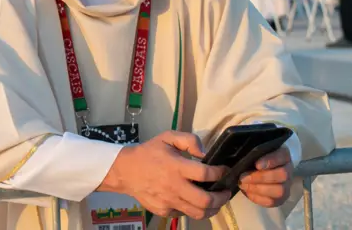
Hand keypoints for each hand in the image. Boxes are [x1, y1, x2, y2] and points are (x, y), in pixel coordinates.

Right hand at [98, 131, 231, 221]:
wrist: (125, 170)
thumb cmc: (148, 153)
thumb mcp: (167, 137)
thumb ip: (188, 140)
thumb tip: (204, 154)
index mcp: (176, 167)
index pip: (206, 174)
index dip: (219, 173)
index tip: (224, 170)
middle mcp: (174, 186)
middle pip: (207, 200)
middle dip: (222, 197)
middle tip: (226, 191)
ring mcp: (169, 201)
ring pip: (199, 213)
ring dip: (213, 208)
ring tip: (217, 201)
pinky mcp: (164, 211)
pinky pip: (184, 214)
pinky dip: (193, 209)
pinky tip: (194, 201)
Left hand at [239, 146, 293, 207]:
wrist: (260, 169)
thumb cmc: (256, 157)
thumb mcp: (254, 150)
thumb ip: (251, 152)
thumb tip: (241, 157)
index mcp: (283, 154)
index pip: (282, 155)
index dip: (271, 161)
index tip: (257, 164)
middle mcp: (288, 170)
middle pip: (282, 175)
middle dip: (261, 177)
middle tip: (243, 177)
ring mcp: (287, 185)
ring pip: (279, 191)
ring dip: (258, 189)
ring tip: (243, 185)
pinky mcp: (281, 198)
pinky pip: (272, 202)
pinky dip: (258, 198)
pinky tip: (247, 192)